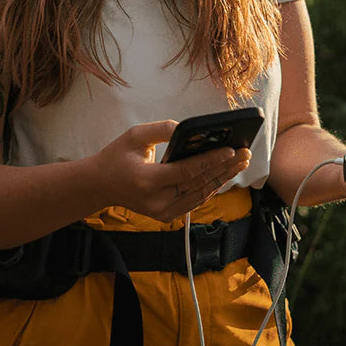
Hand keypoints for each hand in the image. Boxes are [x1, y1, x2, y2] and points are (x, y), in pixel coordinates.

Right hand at [93, 120, 250, 222]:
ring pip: (200, 195)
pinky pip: (193, 201)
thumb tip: (189, 129)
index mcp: (146, 181)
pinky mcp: (165, 216)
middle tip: (245, 154)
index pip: (186, 172)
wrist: (99, 185)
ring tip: (240, 163)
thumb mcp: (134, 136)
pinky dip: (209, 187)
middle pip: (198, 184)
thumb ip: (162, 130)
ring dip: (222, 179)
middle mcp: (156, 201)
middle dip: (224, 168)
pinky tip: (224, 175)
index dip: (211, 160)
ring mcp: (161, 212)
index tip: (231, 149)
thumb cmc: (116, 156)